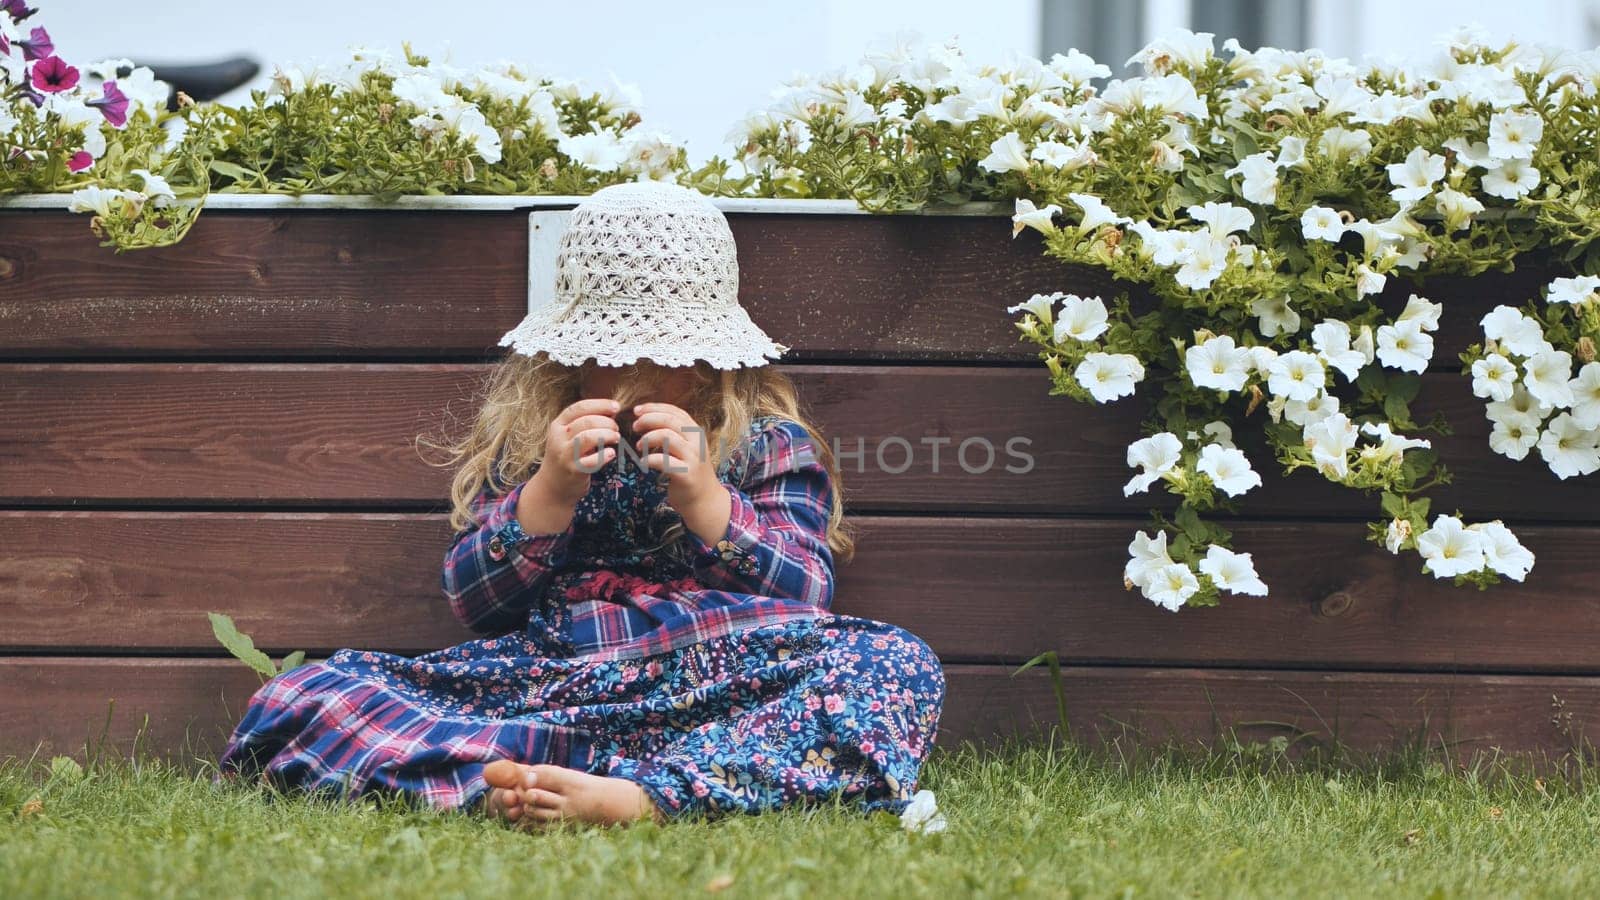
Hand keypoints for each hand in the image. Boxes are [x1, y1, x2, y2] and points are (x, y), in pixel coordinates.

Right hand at [519, 398, 620, 533]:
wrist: (552, 486)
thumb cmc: (567, 456)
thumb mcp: (569, 437)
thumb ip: (586, 423)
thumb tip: (611, 411)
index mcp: (558, 425)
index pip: (579, 407)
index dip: (600, 404)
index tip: (616, 407)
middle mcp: (558, 438)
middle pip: (587, 421)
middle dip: (607, 422)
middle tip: (616, 428)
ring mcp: (564, 455)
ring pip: (588, 437)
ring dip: (607, 435)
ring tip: (616, 438)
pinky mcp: (573, 470)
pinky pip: (591, 461)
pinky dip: (605, 455)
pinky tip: (612, 453)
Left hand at [631, 401, 731, 544]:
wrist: (704, 499)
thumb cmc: (689, 471)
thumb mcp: (685, 447)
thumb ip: (673, 433)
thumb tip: (647, 418)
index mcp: (695, 432)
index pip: (674, 411)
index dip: (654, 408)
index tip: (637, 410)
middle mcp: (697, 442)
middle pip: (669, 421)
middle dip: (648, 420)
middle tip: (635, 427)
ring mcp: (693, 458)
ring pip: (667, 437)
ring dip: (648, 439)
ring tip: (639, 447)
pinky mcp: (686, 474)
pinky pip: (663, 461)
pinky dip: (648, 460)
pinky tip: (642, 463)